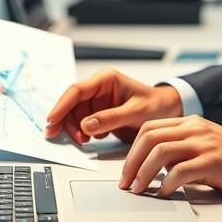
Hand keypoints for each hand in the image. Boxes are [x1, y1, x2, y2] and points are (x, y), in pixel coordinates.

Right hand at [44, 68, 182, 143]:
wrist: (169, 111)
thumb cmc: (157, 105)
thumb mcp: (136, 112)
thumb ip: (111, 118)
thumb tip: (87, 125)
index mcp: (106, 79)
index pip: (76, 91)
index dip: (61, 106)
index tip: (52, 121)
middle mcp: (98, 89)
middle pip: (71, 105)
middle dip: (68, 123)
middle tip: (75, 140)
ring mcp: (97, 102)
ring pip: (74, 116)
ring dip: (75, 130)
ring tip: (85, 141)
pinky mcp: (99, 114)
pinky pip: (82, 123)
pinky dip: (82, 133)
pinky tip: (91, 139)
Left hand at [119, 115, 221, 197]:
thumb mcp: (205, 144)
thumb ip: (181, 149)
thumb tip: (156, 166)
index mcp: (190, 123)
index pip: (149, 128)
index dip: (132, 150)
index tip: (126, 170)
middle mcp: (195, 129)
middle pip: (150, 138)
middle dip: (131, 162)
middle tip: (126, 183)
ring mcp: (204, 144)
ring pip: (160, 153)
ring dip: (143, 173)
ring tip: (139, 190)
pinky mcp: (213, 161)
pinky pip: (180, 172)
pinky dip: (165, 184)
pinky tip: (162, 194)